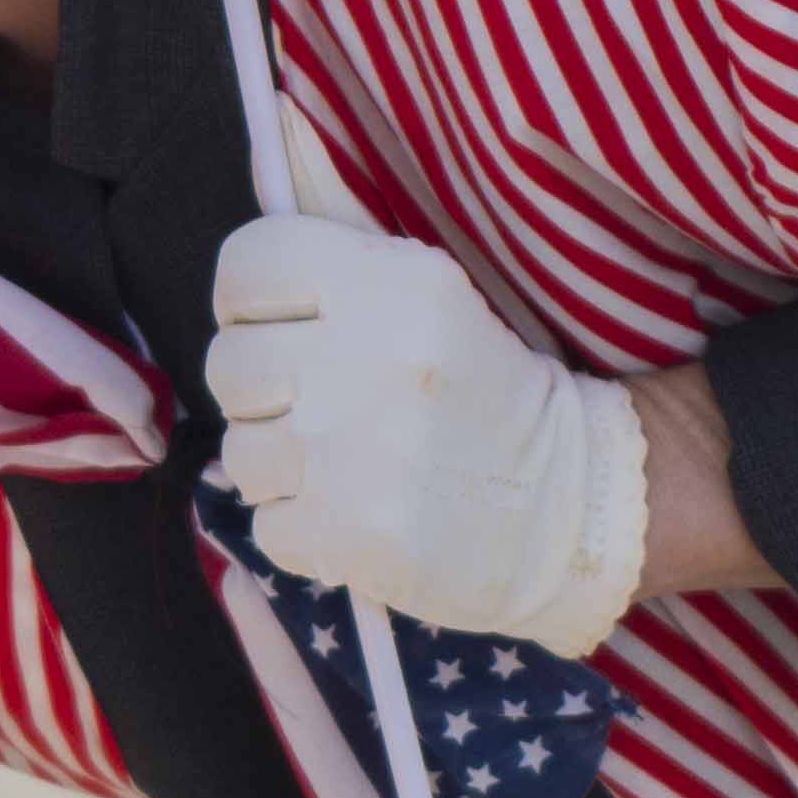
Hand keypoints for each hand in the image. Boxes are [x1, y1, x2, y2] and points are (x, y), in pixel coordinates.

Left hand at [206, 216, 646, 657]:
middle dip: (263, 393)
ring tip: (347, 468)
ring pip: (239, 451)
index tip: (279, 331)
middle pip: (227, 364)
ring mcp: (349, 451)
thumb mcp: (433, 299)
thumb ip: (341, 283)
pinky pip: (266, 525)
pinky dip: (303, 530)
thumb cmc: (487, 395)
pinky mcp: (347, 532)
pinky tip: (358, 516)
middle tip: (322, 410)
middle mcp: (363, 357)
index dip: (247, 304)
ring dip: (281, 467)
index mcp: (390, 283)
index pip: (246, 266)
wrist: (570, 504)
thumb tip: (241, 298)